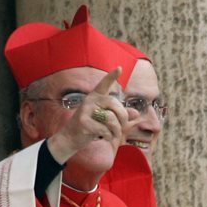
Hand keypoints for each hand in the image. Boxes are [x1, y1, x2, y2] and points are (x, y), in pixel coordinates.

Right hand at [46, 67, 138, 186]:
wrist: (70, 138)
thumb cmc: (90, 128)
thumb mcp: (106, 121)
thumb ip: (120, 116)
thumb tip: (136, 113)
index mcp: (95, 97)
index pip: (104, 84)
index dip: (112, 76)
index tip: (119, 68)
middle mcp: (90, 100)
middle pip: (114, 103)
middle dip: (123, 117)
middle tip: (123, 126)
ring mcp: (85, 110)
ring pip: (111, 118)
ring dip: (117, 130)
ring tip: (114, 135)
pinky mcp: (83, 122)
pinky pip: (104, 129)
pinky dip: (109, 136)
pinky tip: (105, 138)